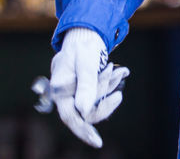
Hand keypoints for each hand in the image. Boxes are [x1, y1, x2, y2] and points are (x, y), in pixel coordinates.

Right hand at [48, 27, 129, 147]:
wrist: (85, 38)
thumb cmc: (81, 47)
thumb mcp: (85, 62)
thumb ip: (86, 85)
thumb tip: (84, 111)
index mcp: (60, 90)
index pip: (70, 117)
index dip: (83, 131)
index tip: (98, 142)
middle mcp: (67, 96)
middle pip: (87, 112)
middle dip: (104, 100)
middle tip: (118, 83)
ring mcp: (77, 95)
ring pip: (98, 103)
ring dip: (110, 87)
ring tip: (118, 69)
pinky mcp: (87, 92)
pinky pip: (102, 96)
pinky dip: (112, 85)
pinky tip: (119, 72)